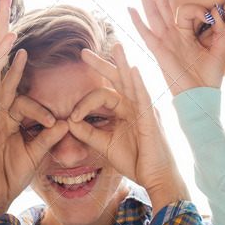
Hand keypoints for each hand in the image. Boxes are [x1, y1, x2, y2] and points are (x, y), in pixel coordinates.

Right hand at [0, 49, 68, 214]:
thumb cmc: (10, 176)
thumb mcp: (35, 153)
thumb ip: (49, 137)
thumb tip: (66, 123)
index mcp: (7, 120)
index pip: (20, 96)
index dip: (32, 92)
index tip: (44, 91)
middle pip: (4, 79)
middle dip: (7, 56)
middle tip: (11, 30)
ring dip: (1, 57)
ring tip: (9, 34)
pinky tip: (3, 58)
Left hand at [69, 44, 188, 207]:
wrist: (156, 179)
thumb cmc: (135, 161)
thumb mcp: (106, 145)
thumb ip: (88, 132)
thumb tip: (69, 121)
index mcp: (125, 109)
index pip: (102, 95)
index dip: (84, 103)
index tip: (72, 117)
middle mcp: (135, 104)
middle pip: (117, 79)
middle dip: (101, 65)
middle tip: (83, 52)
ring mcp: (145, 109)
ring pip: (131, 81)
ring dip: (123, 63)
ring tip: (116, 46)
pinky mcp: (151, 119)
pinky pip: (144, 98)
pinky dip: (139, 83)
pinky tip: (133, 70)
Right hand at [129, 0, 224, 94]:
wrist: (202, 99)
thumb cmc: (209, 78)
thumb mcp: (220, 48)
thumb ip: (220, 28)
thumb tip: (217, 11)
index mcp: (183, 34)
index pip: (184, 10)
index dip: (199, 9)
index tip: (213, 16)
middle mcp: (171, 35)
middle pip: (160, 4)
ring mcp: (163, 43)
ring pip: (152, 13)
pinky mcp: (160, 52)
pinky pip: (147, 35)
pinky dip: (138, 22)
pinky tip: (131, 9)